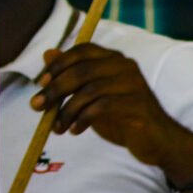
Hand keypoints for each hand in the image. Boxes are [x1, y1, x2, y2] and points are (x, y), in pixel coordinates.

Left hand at [31, 43, 183, 166]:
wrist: (156, 140)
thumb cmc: (120, 116)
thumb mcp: (92, 95)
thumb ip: (71, 75)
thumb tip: (47, 54)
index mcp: (113, 59)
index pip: (81, 51)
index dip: (58, 65)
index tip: (41, 83)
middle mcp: (125, 66)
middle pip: (81, 71)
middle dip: (54, 90)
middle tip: (36, 106)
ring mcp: (133, 84)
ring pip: (88, 91)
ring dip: (66, 111)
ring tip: (57, 127)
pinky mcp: (137, 105)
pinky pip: (101, 108)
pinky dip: (82, 119)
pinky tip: (75, 131)